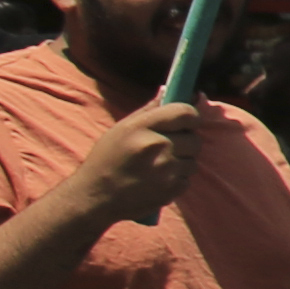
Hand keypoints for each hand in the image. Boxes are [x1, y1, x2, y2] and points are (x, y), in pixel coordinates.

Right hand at [51, 96, 215, 234]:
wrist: (94, 197)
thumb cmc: (106, 160)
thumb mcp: (121, 129)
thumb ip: (149, 110)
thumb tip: (170, 91)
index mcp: (142, 127)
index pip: (185, 113)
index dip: (191, 116)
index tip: (187, 121)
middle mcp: (157, 146)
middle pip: (194, 139)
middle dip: (185, 142)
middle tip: (167, 148)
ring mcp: (166, 170)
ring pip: (193, 161)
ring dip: (181, 163)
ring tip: (157, 166)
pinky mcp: (171, 190)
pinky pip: (187, 179)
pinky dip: (176, 180)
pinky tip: (157, 180)